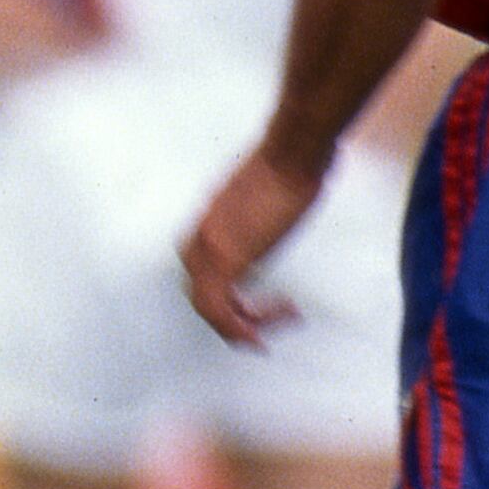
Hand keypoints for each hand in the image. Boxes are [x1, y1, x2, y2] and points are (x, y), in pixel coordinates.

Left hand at [181, 145, 325, 348]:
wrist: (290, 153)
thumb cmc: (287, 166)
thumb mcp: (262, 199)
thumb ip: (256, 221)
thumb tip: (268, 226)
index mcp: (208, 219)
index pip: (198, 267)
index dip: (222, 292)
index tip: (251, 305)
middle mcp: (201, 234)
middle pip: (197, 290)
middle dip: (229, 314)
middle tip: (259, 325)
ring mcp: (210, 245)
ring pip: (206, 305)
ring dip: (238, 325)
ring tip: (267, 332)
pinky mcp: (226, 257)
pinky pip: (219, 308)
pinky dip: (238, 328)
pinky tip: (261, 335)